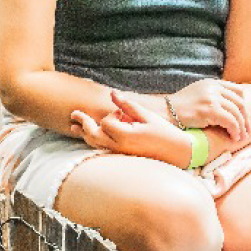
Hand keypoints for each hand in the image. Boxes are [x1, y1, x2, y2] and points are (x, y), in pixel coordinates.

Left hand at [70, 105, 190, 164]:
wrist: (177, 153)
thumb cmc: (164, 133)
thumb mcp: (147, 115)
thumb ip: (127, 105)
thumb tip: (112, 93)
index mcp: (125, 136)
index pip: (106, 122)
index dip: (112, 115)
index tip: (123, 114)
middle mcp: (119, 147)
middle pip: (93, 135)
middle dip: (83, 123)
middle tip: (73, 113)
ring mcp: (119, 154)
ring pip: (95, 144)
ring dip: (84, 134)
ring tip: (74, 126)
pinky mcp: (121, 157)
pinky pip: (101, 149)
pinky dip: (93, 141)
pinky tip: (88, 136)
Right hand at [165, 79, 250, 142]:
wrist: (163, 112)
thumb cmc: (179, 108)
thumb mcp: (197, 95)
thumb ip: (212, 95)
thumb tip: (229, 105)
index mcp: (212, 83)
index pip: (238, 91)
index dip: (243, 105)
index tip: (244, 118)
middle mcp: (213, 88)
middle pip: (240, 103)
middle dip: (246, 118)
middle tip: (247, 131)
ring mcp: (211, 98)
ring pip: (236, 113)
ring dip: (241, 127)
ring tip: (240, 137)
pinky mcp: (209, 110)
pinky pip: (230, 121)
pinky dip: (235, 130)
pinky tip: (233, 137)